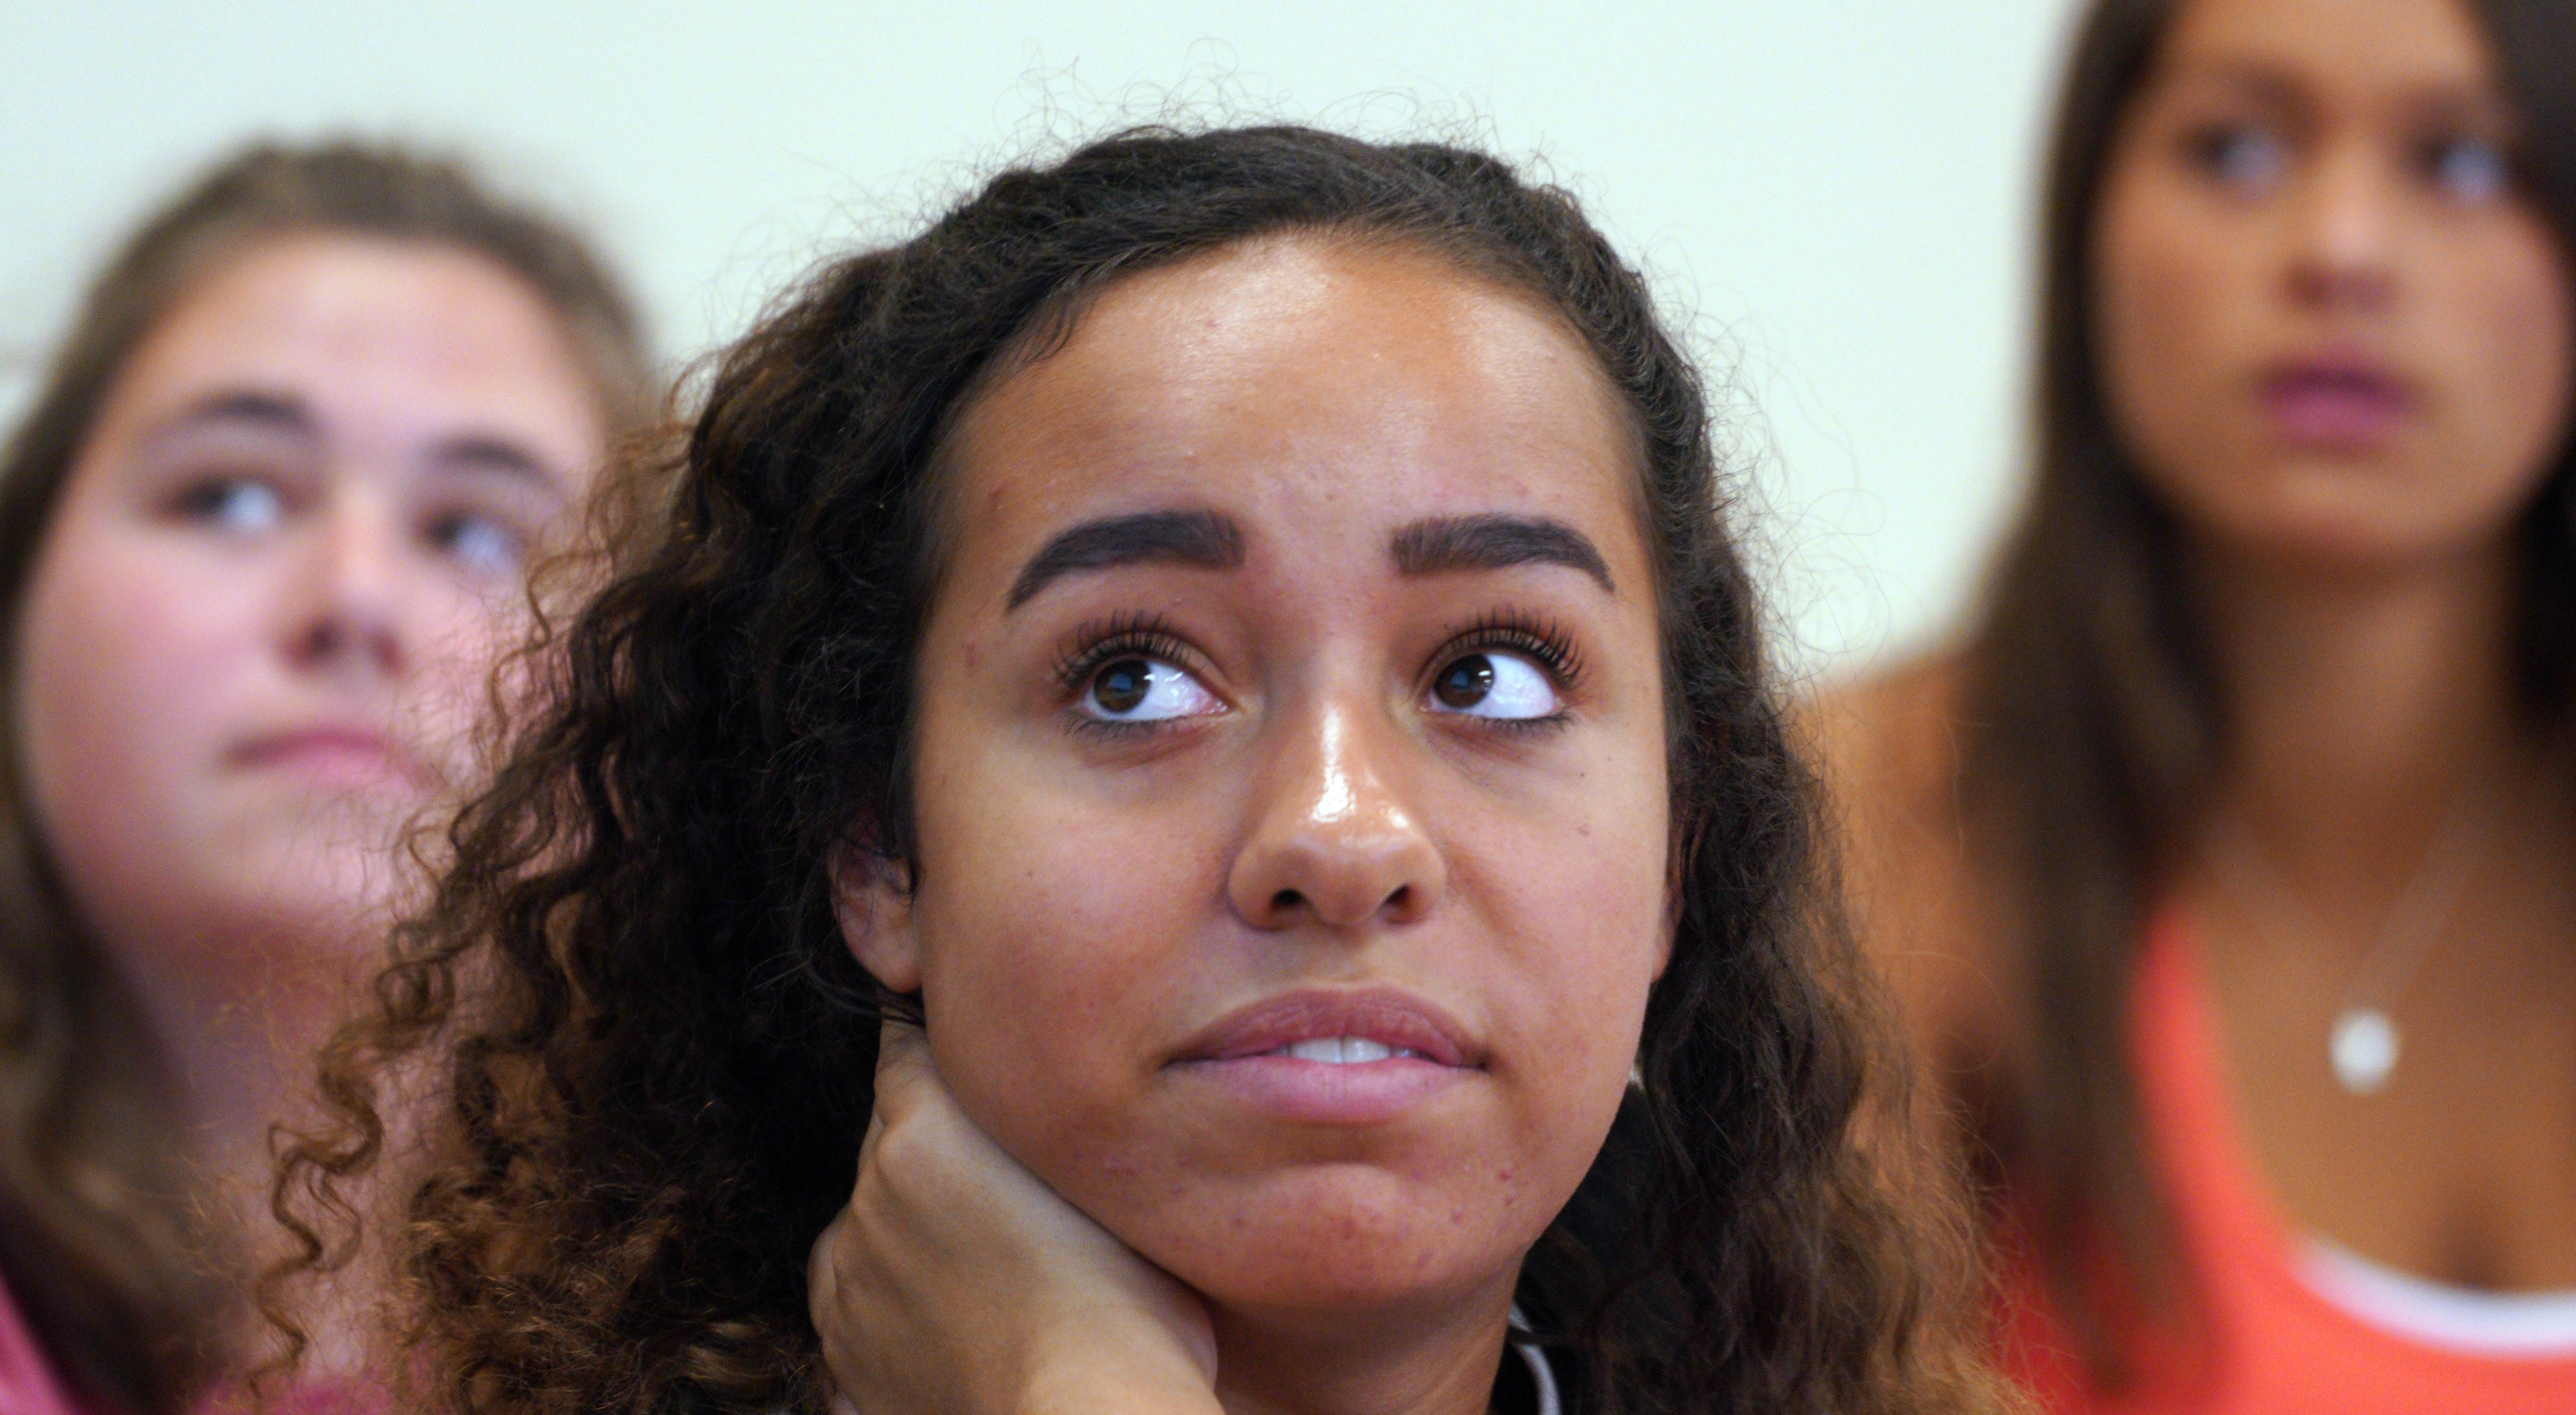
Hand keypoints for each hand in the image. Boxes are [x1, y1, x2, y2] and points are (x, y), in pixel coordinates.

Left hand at [809, 1020, 1219, 1414]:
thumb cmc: (1128, 1304)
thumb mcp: (1098, 1175)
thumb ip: (1041, 1121)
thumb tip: (1031, 1089)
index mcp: (920, 1133)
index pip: (904, 1048)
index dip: (944, 1047)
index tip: (975, 1053)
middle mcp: (867, 1198)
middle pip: (890, 1135)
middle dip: (939, 1143)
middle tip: (1008, 1175)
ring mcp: (848, 1285)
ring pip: (869, 1221)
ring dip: (911, 1223)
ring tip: (988, 1257)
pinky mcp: (848, 1359)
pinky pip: (858, 1302)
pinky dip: (894, 1300)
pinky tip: (952, 1313)